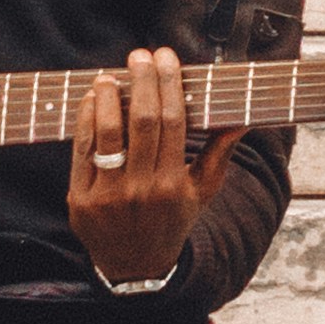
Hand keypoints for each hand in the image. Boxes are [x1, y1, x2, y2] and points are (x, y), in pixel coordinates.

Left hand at [69, 41, 234, 285]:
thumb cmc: (171, 221)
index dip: (169, 85)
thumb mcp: (201, 192)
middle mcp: (142, 190)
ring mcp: (109, 196)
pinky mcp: (81, 200)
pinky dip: (86, 122)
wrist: (135, 268)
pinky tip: (91, 101)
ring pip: (108, 134)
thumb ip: (220, 152)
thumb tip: (242, 116)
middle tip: (140, 55)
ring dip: (108, 98)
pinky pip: (82, 152)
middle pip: (143, 122)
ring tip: (109, 76)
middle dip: (142, 82)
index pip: (173, 122)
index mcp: (173, 185)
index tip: (166, 58)